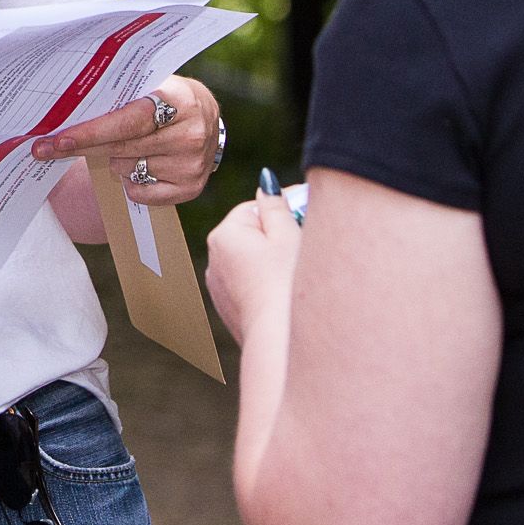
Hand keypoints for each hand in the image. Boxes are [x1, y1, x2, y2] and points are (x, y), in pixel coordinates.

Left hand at [30, 76, 219, 204]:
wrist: (204, 118)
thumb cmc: (165, 99)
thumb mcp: (152, 86)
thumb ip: (120, 96)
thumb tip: (64, 110)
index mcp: (182, 99)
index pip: (129, 121)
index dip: (91, 132)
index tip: (58, 140)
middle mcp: (191, 133)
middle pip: (122, 147)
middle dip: (82, 148)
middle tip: (45, 149)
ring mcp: (193, 164)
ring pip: (128, 169)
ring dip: (116, 160)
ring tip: (129, 145)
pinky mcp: (190, 188)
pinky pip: (139, 192)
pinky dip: (131, 181)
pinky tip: (140, 165)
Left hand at [204, 188, 301, 344]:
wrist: (280, 342)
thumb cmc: (286, 285)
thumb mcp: (287, 235)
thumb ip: (276, 205)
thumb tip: (265, 182)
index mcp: (224, 235)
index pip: (255, 208)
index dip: (284, 209)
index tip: (307, 214)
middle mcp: (215, 260)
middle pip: (253, 234)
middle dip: (280, 235)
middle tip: (308, 242)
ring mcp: (221, 288)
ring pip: (253, 261)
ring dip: (275, 260)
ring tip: (299, 271)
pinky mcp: (232, 310)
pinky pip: (252, 285)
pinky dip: (269, 284)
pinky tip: (288, 293)